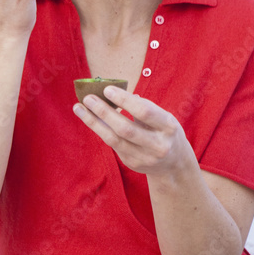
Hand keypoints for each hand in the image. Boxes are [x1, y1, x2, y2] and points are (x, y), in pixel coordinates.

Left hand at [73, 85, 189, 177]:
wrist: (174, 165)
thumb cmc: (165, 132)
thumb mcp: (162, 118)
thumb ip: (142, 107)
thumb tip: (113, 93)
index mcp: (168, 127)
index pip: (144, 111)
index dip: (124, 100)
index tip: (107, 89)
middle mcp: (157, 145)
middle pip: (125, 128)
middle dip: (104, 112)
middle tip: (88, 98)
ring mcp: (144, 157)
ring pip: (114, 140)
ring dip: (93, 123)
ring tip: (79, 108)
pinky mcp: (132, 163)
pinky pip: (112, 145)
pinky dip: (100, 130)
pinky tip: (90, 119)